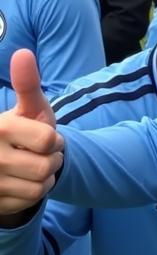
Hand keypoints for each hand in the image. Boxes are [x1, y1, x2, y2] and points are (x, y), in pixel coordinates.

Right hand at [0, 50, 63, 216]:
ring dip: (44, 178)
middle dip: (51, 160)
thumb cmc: (20, 129)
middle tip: (38, 154)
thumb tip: (23, 53)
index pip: (48, 141)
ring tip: (32, 167)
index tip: (43, 137)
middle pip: (46, 167)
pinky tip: (22, 182)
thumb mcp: (28, 107)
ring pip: (39, 187)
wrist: (2, 158)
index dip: (53, 140)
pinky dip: (33, 193)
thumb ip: (28, 84)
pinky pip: (29, 201)